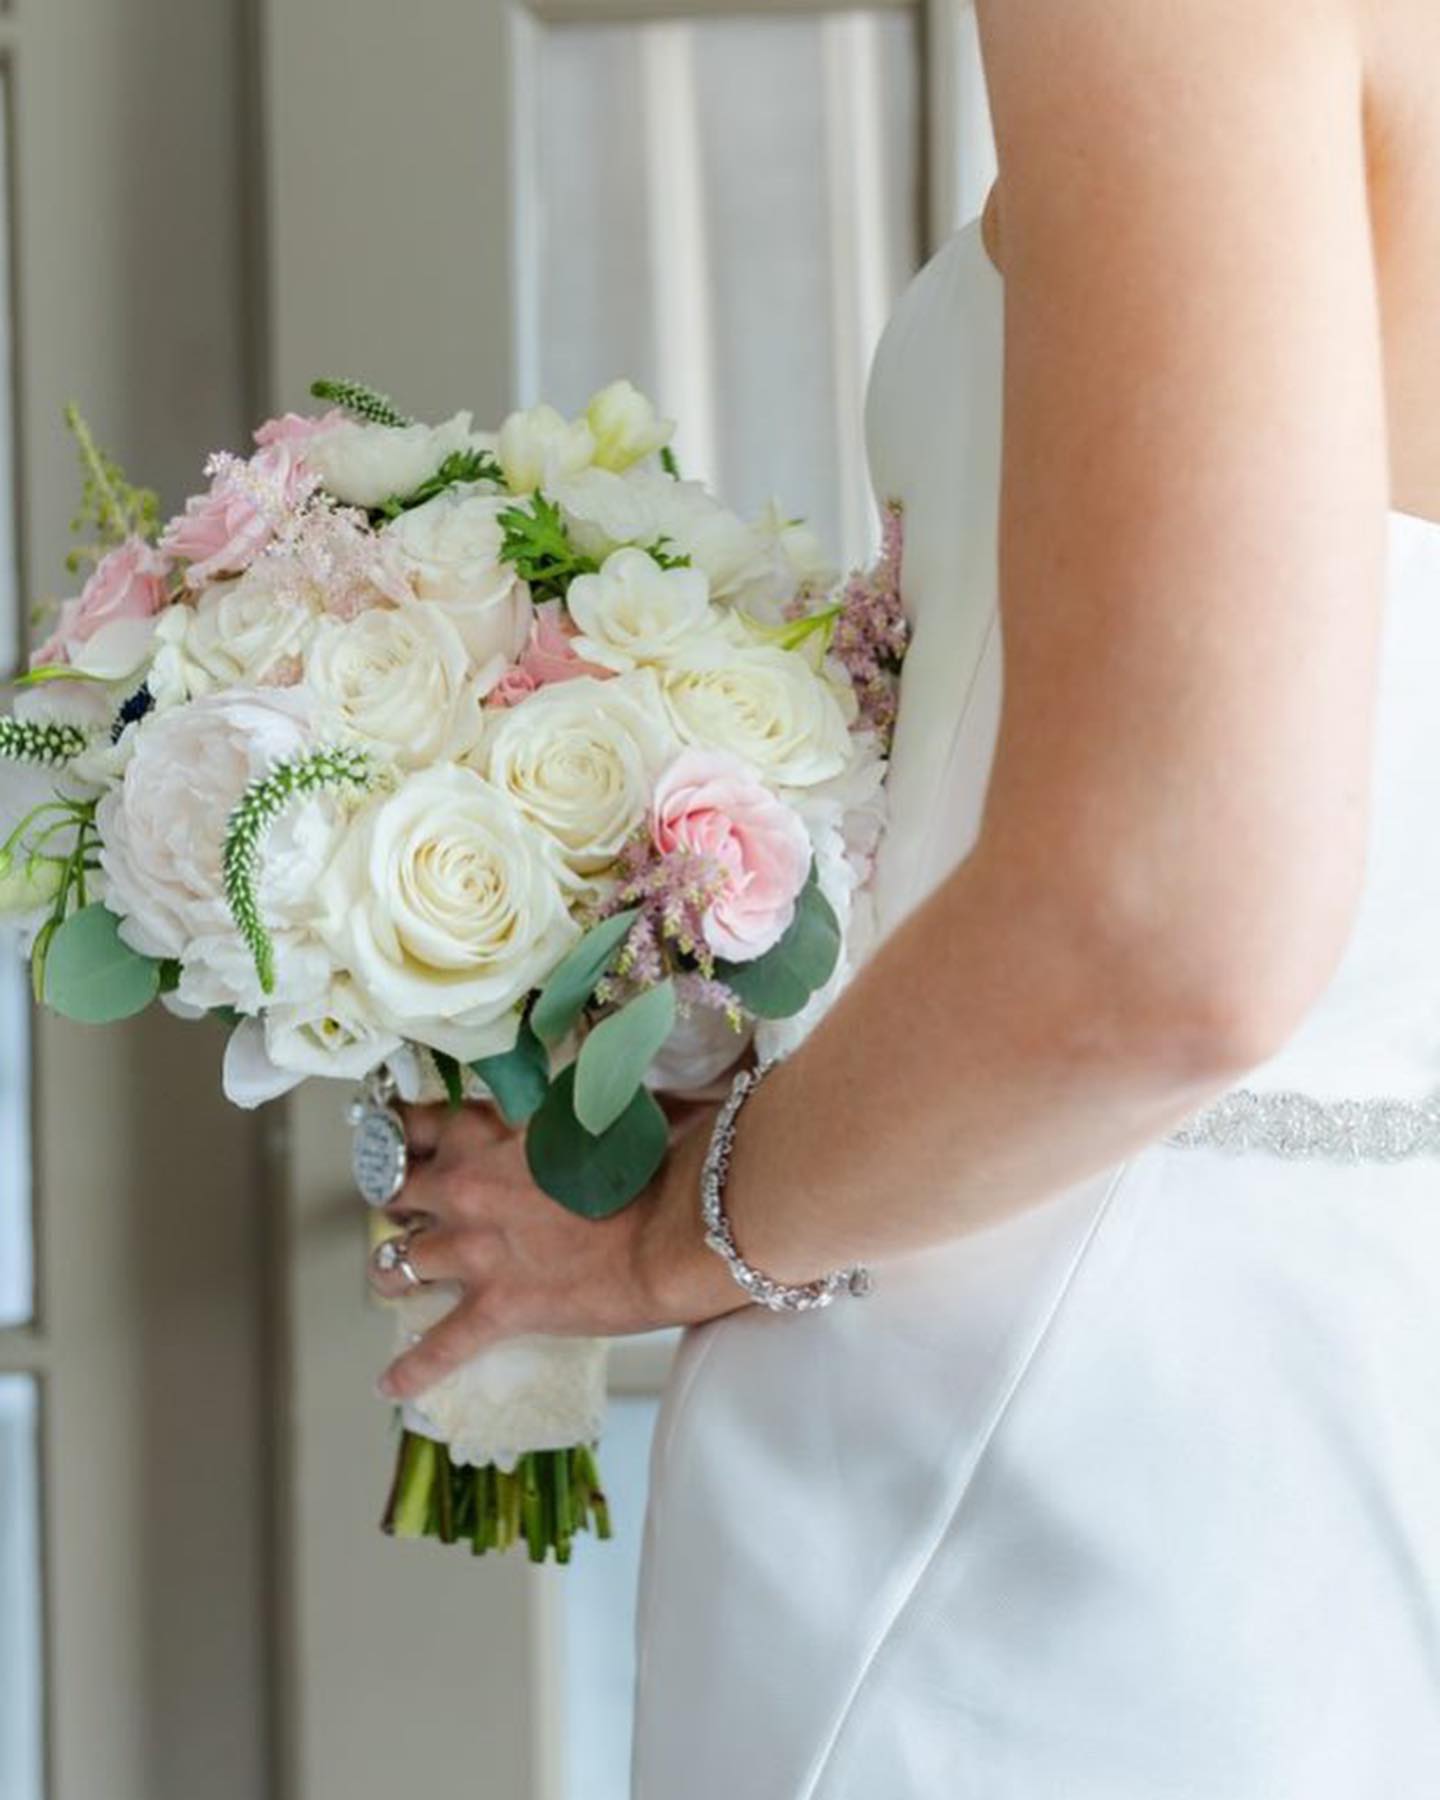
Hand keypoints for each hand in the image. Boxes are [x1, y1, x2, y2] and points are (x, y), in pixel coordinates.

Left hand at [371, 1099, 743, 1402]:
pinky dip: (412, 1368)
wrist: (674, 1227)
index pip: (416, 1126)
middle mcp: (464, 1186)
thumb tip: (558, 1108)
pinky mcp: (495, 1308)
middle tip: (407, 1208)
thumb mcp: (589, 1109)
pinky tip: (391, 1383)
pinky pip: (438, 1348)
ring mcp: (473, 1251)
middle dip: (399, 1200)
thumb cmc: (648, 1161)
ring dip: (393, 1269)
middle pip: (396, 1190)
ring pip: (398, 1262)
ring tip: (394, 1277)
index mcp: (485, 1130)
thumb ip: (553, 1111)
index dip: (407, 1139)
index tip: (405, 1145)